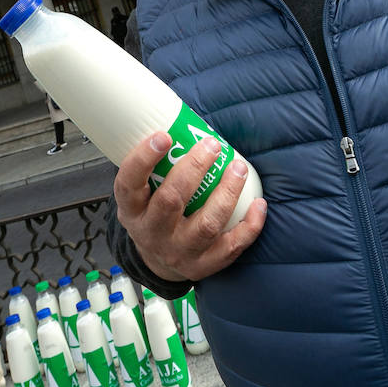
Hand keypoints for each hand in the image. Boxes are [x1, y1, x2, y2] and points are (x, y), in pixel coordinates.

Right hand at [114, 131, 265, 281]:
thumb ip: (155, 165)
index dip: (144, 159)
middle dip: (194, 169)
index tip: (164, 135)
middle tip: (211, 145)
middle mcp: (152, 233)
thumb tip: (182, 120)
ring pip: (206, 225)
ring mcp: (178, 253)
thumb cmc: (154, 212)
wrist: (158, 260)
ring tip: (238, 167)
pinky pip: (231, 247)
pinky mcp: (203, 266)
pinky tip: (259, 204)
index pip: (129, 184)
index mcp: (131, 210)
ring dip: (226, 193)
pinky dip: (249, 226)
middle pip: (171, 201)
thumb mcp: (141, 193)